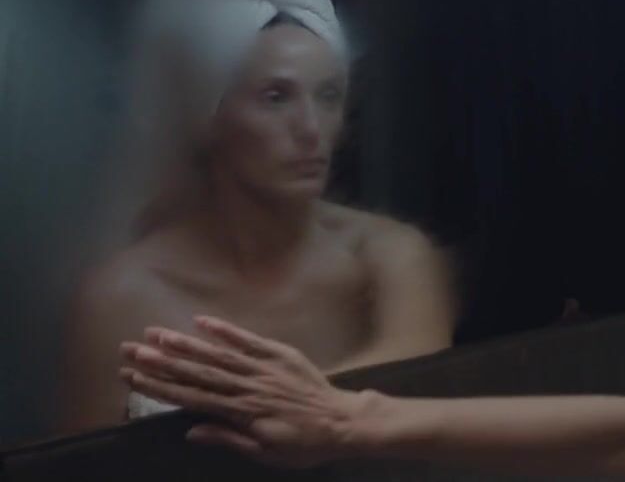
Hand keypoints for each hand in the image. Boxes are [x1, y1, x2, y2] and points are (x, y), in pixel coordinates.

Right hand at [120, 316, 378, 467]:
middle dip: (161, 360)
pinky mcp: (281, 354)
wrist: (346, 423)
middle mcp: (248, 386)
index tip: (132, 376)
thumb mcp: (266, 454)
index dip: (159, 387)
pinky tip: (202, 320)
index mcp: (241, 412)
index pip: (191, 397)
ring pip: (218, 353)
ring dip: (185, 343)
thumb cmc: (305, 445)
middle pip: (197, 372)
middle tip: (130, 349)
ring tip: (156, 333)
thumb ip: (228, 439)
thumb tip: (191, 431)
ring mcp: (264, 367)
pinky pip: (250, 340)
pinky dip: (226, 330)